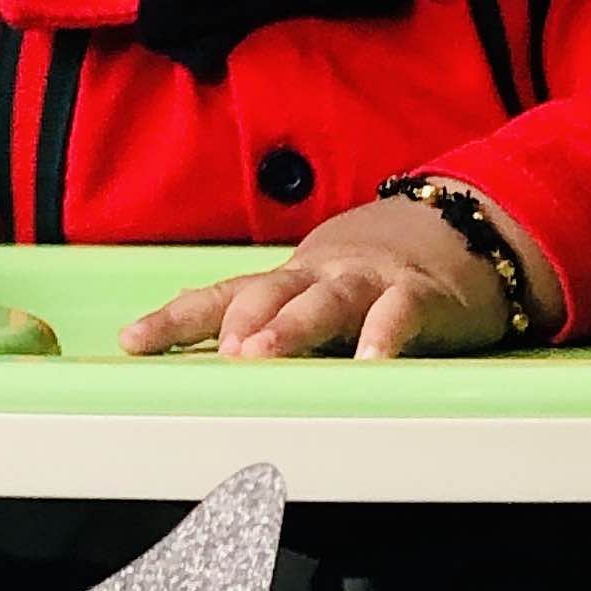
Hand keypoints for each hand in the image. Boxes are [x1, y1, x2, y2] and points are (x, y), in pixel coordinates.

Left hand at [120, 196, 548, 362]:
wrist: (459, 227)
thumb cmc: (372, 273)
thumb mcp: (311, 288)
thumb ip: (262, 312)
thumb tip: (194, 336)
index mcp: (286, 280)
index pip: (220, 298)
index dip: (175, 319)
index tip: (131, 343)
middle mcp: (319, 276)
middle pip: (268, 294)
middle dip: (237, 324)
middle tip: (216, 356)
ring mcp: (368, 282)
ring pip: (325, 301)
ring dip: (291, 327)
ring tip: (263, 356)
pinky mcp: (420, 295)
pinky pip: (400, 314)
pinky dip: (384, 335)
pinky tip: (370, 363)